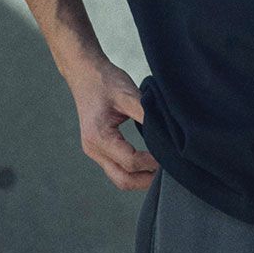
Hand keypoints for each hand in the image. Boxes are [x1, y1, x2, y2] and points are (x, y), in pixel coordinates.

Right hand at [67, 56, 159, 190]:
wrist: (84, 72)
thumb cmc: (104, 81)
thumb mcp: (130, 95)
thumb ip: (148, 115)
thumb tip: (170, 134)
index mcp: (99, 136)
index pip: (130, 162)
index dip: (152, 163)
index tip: (169, 156)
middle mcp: (93, 148)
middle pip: (123, 180)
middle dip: (147, 179)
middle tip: (169, 172)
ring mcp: (94, 151)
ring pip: (120, 178)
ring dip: (141, 179)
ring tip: (162, 170)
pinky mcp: (98, 149)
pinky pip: (117, 170)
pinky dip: (134, 172)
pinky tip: (150, 165)